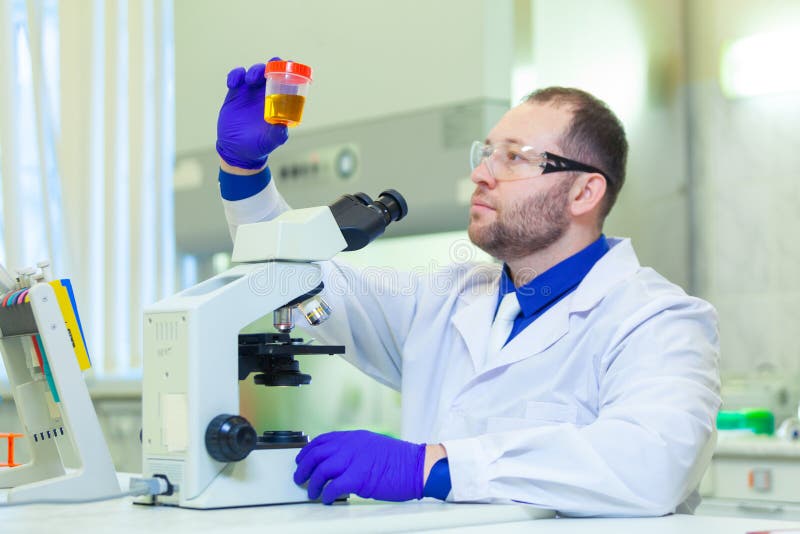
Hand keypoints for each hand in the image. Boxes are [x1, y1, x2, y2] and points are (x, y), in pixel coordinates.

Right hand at [216, 59, 288, 169]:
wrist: (237, 150)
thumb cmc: (258, 145)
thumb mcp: (270, 141)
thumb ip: (277, 134)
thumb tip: (282, 127)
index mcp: (279, 101)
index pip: (287, 81)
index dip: (288, 70)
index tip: (287, 68)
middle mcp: (266, 93)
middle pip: (271, 70)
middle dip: (271, 66)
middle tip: (265, 73)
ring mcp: (250, 92)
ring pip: (254, 71)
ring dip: (254, 71)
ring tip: (249, 81)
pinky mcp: (235, 93)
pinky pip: (236, 77)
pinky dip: (235, 75)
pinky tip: (232, 84)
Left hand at [294, 430, 425, 503]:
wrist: (417, 466)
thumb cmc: (399, 460)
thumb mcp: (373, 446)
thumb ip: (354, 451)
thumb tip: (335, 463)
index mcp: (355, 437)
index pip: (323, 440)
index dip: (308, 450)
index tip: (301, 459)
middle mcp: (352, 445)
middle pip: (317, 454)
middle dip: (304, 467)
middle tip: (299, 478)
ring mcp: (356, 459)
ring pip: (322, 469)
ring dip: (313, 483)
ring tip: (312, 492)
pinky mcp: (360, 477)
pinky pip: (335, 486)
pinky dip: (328, 494)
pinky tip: (328, 499)